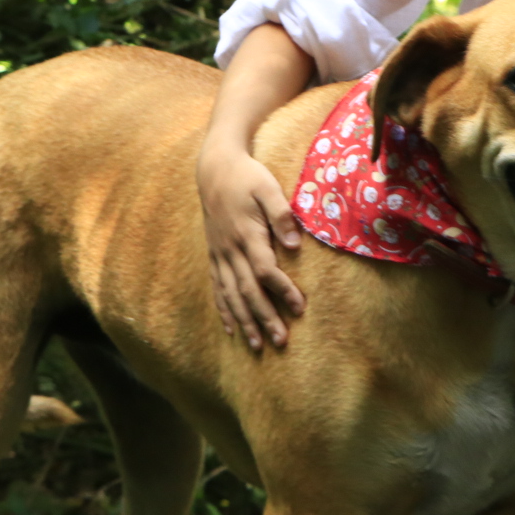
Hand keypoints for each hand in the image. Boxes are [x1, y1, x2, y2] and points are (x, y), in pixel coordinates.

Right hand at [198, 144, 306, 351]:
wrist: (214, 169)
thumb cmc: (247, 177)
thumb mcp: (267, 187)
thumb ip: (281, 214)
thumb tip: (295, 244)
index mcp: (247, 234)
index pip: (265, 270)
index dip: (282, 290)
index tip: (299, 307)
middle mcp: (231, 249)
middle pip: (248, 291)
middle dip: (265, 317)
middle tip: (281, 341)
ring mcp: (220, 254)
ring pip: (231, 295)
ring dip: (245, 322)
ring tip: (258, 345)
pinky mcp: (214, 255)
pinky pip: (218, 289)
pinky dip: (225, 310)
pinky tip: (232, 329)